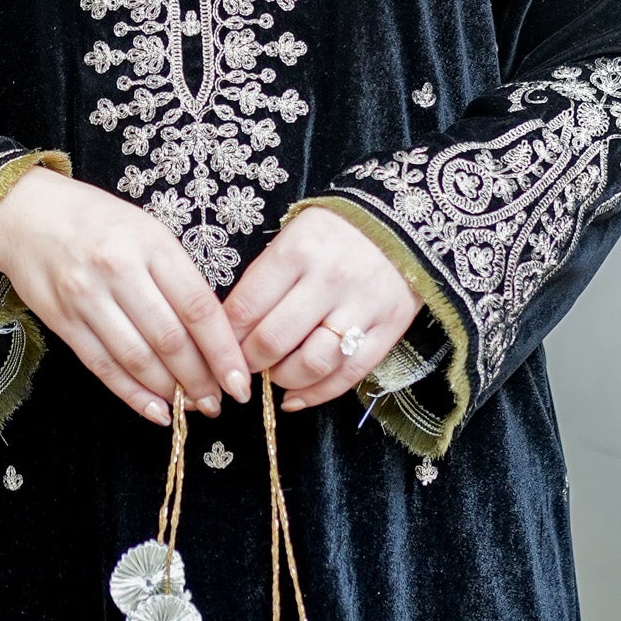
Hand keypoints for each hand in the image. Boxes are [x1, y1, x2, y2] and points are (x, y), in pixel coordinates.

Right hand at [0, 166, 251, 426]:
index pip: (197, 307)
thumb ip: (177, 275)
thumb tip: (213, 333)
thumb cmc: (98, 221)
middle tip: (220, 402)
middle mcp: (118, 270)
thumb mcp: (147, 231)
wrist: (27, 214)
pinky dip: (132, 394)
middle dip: (201, 379)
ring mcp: (86, 298)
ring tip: (193, 407)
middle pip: (170, 339)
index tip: (241, 379)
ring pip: (137, 358)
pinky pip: (103, 366)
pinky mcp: (62, 321)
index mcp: (150, 243)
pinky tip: (156, 410)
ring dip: (170, 391)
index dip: (223, 351)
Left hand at [222, 205, 423, 411]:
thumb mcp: (291, 237)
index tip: (221, 346)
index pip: (246, 308)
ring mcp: (362, 306)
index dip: (225, 337)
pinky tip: (296, 397)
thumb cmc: (333, 233)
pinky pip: (348, 374)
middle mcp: (329, 279)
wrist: (400, 222)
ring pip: (311, 364)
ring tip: (275, 374)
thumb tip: (233, 331)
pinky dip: (317, 394)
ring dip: (283, 379)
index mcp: (297, 252)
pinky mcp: (389, 327)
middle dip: (250, 362)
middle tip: (244, 364)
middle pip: (273, 341)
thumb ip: (264, 280)